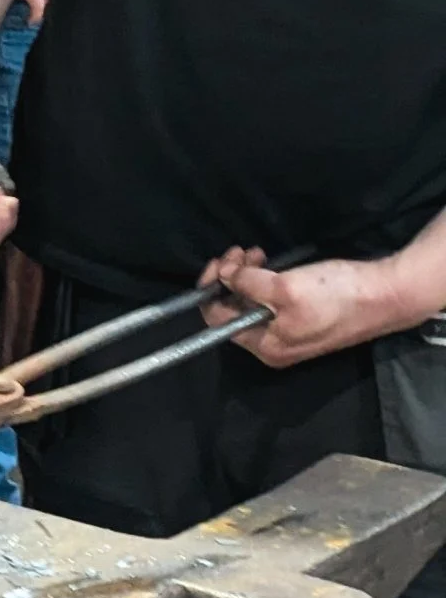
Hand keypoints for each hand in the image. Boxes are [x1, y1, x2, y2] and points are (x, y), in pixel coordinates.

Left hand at [199, 247, 413, 367]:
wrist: (387, 295)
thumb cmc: (336, 295)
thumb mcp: (284, 288)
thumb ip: (247, 284)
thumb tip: (224, 277)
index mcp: (265, 345)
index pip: (216, 320)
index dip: (211, 288)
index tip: (219, 262)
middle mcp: (273, 343)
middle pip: (232, 308)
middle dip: (230, 277)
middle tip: (239, 252)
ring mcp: (289, 330)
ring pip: (251, 300)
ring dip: (246, 274)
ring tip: (255, 253)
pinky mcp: (304, 316)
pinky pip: (271, 298)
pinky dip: (264, 278)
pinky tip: (269, 262)